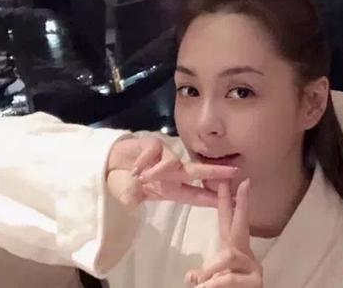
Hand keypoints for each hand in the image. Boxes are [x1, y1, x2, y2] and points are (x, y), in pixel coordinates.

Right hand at [106, 135, 237, 207]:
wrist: (108, 164)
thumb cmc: (124, 182)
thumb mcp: (131, 195)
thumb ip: (135, 194)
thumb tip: (140, 190)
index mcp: (171, 189)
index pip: (196, 195)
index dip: (214, 198)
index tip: (233, 198)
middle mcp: (171, 173)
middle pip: (197, 172)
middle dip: (217, 172)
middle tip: (235, 171)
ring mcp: (164, 156)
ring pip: (172, 163)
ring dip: (159, 171)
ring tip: (142, 177)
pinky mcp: (154, 144)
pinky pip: (153, 153)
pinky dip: (143, 162)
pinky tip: (133, 167)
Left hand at [186, 180, 262, 287]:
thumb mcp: (213, 281)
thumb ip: (204, 274)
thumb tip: (190, 277)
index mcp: (235, 253)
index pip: (230, 223)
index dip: (229, 202)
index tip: (230, 180)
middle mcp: (247, 256)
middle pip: (239, 226)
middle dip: (234, 204)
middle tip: (226, 182)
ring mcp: (254, 268)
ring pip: (227, 257)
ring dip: (211, 272)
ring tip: (202, 284)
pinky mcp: (256, 282)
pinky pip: (229, 278)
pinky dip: (215, 284)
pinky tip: (208, 287)